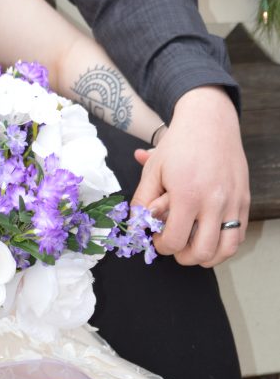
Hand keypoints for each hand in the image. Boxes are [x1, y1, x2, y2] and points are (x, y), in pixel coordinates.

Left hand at [131, 85, 249, 266]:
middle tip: (175, 246)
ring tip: (194, 248)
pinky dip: (225, 243)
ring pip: (226, 249)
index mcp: (187, 194)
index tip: (157, 239)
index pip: (175, 240)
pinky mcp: (244, 200)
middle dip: (184, 256)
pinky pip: (239, 234)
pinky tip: (211, 236)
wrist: (208, 122)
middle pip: (203, 252)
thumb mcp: (154, 170)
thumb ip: (142, 200)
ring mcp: (232, 202)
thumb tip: (134, 225)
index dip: (162, 246)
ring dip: (208, 256)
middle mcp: (214, 201)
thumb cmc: (179, 144)